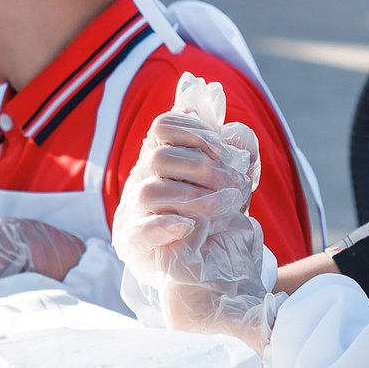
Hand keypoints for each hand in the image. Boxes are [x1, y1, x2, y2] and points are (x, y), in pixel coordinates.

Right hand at [112, 76, 270, 343]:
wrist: (198, 267)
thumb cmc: (208, 215)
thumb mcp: (222, 177)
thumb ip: (223, 143)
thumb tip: (214, 100)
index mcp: (159, 157)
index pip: (164, 126)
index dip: (197, 132)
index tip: (227, 151)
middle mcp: (140, 179)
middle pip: (159, 157)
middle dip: (203, 167)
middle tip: (237, 184)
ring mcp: (131, 212)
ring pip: (148, 192)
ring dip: (191, 196)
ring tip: (224, 207)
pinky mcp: (131, 244)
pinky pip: (139, 232)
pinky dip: (165, 225)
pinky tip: (190, 226)